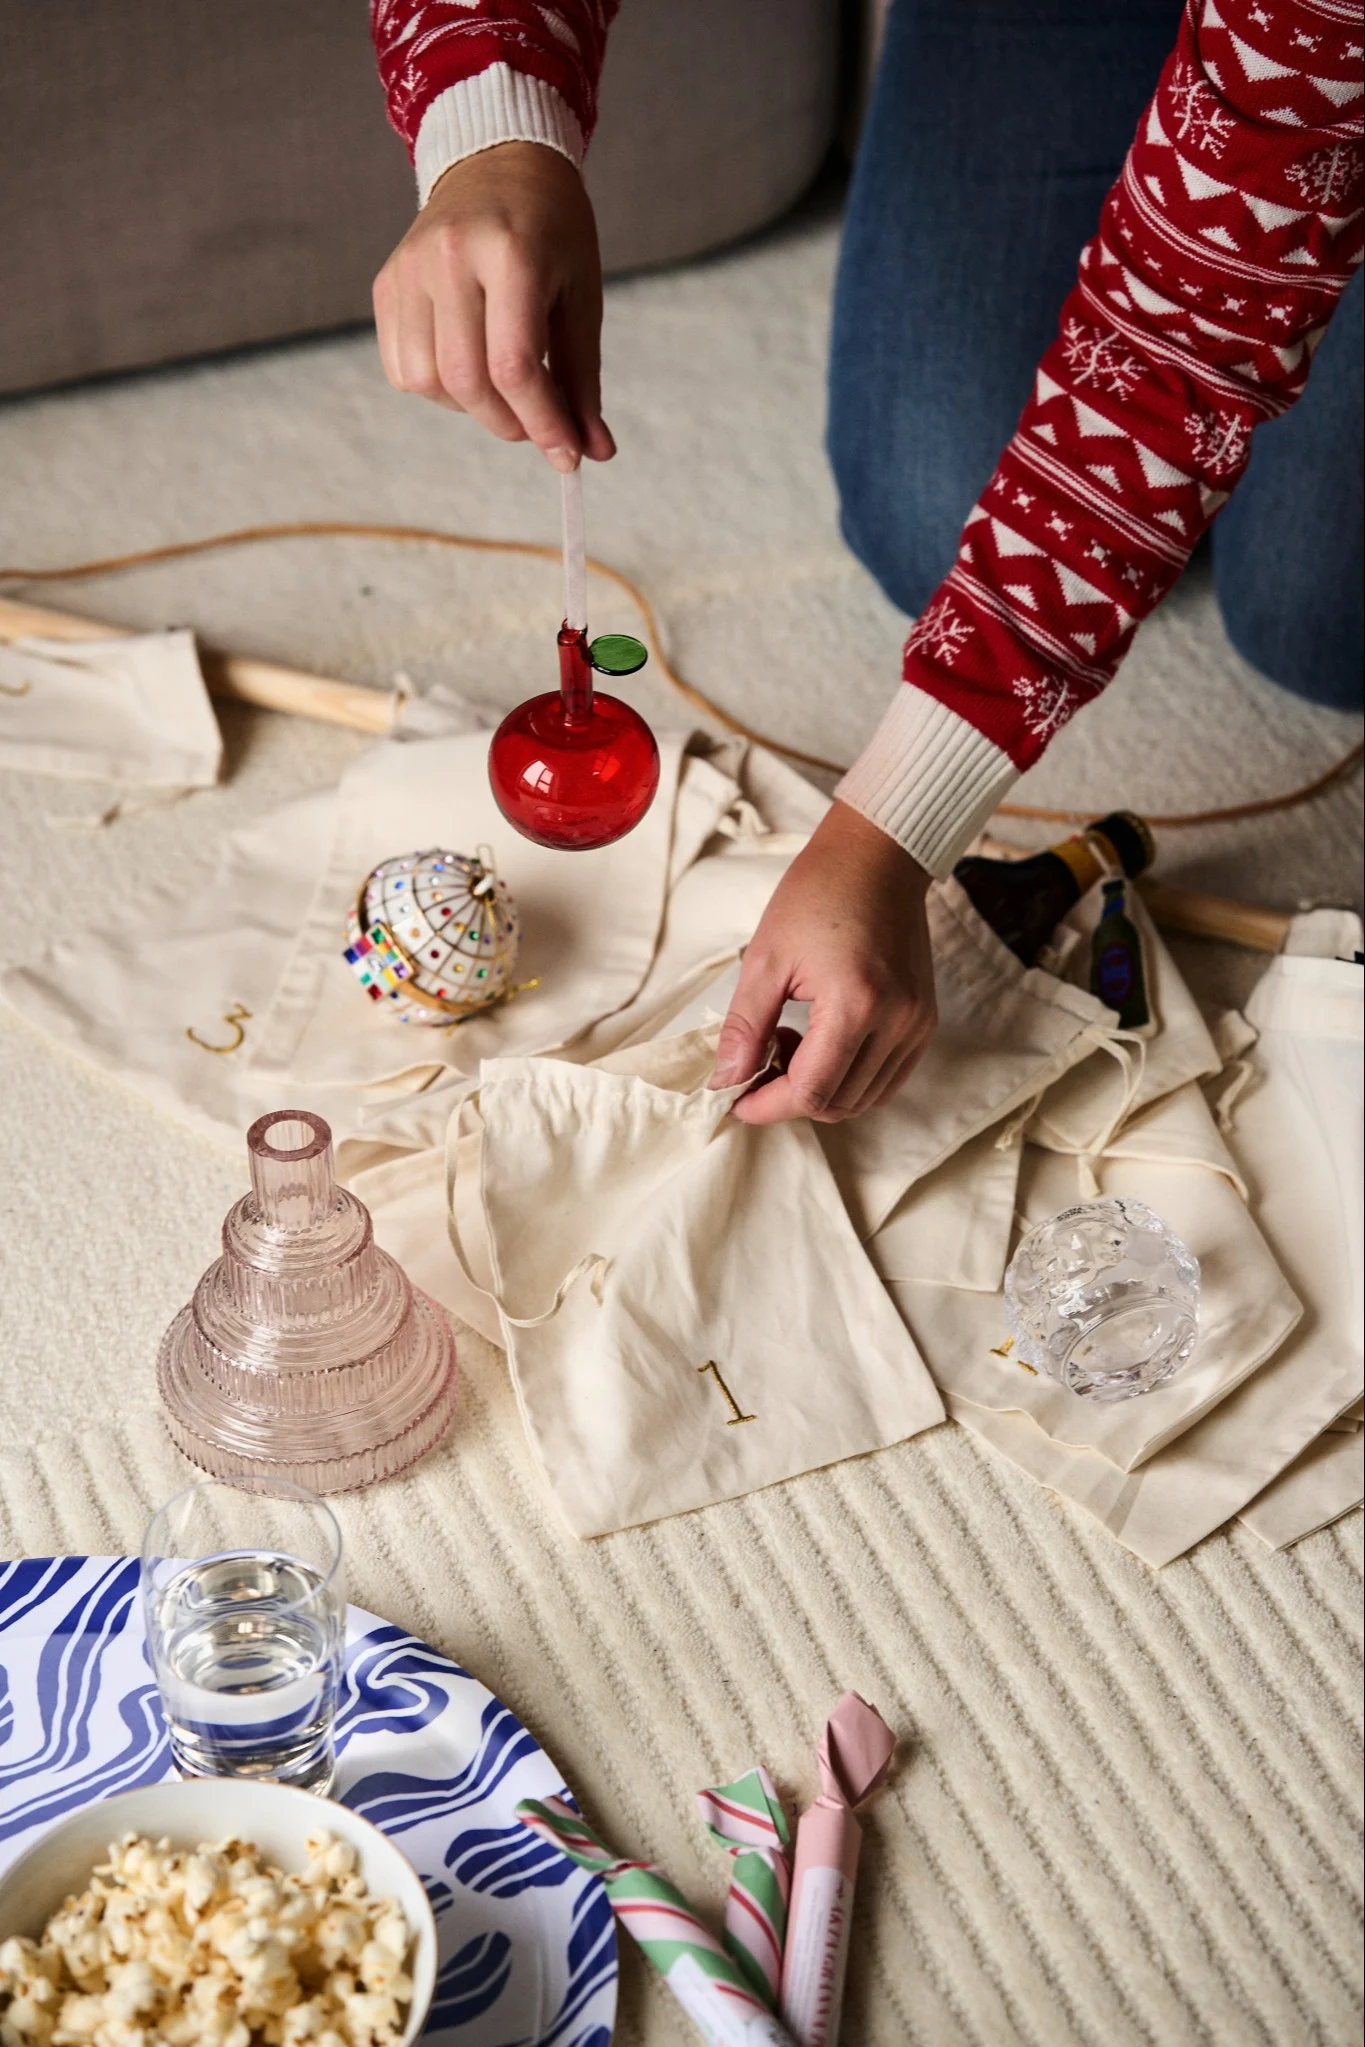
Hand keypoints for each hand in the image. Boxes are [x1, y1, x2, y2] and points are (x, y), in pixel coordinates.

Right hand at [373, 141, 613, 470]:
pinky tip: (468, 365)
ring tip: (502, 385)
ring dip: (471, 408)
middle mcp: (450, 257)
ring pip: (428, 382)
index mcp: (511, 253)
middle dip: (510, 424)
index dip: (543, 424)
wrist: (496, 161)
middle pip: (468, 382)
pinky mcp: (387, 282)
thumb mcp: (582, 296)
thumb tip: (594, 452)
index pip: (516, 367)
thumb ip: (584, 379)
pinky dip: (438, 389)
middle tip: (537, 426)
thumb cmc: (552, 230)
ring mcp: (410, 268)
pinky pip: (402, 367)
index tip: (568, 455)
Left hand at [713, 801, 935, 1124]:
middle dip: (789, 1098)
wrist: (876, 858)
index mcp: (856, 1004)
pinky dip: (850, 1078)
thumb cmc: (818, 895)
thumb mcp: (766, 957)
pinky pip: (887, 1078)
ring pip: (864, 1098)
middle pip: (838, 1103)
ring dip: (821, 1089)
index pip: (811, 1091)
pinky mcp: (925, 1021)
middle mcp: (897, 1022)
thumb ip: (745, 1026)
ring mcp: (917, 1025)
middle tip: (758, 1064)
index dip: (767, 1105)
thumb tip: (726, 1079)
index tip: (736, 1098)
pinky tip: (822, 1044)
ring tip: (791, 1045)